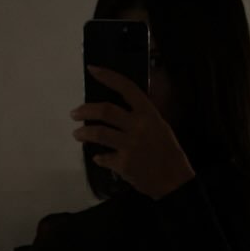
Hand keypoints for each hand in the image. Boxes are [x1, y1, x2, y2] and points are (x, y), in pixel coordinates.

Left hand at [70, 65, 195, 199]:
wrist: (174, 180)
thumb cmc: (167, 152)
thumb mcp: (159, 127)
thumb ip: (140, 116)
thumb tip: (115, 111)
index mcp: (148, 113)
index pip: (126, 88)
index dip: (108, 77)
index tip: (92, 70)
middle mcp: (138, 126)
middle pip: (105, 110)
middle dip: (85, 110)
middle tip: (74, 114)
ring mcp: (130, 145)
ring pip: (98, 133)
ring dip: (83, 133)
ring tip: (77, 134)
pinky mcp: (123, 164)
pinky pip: (103, 157)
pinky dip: (99, 157)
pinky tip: (99, 157)